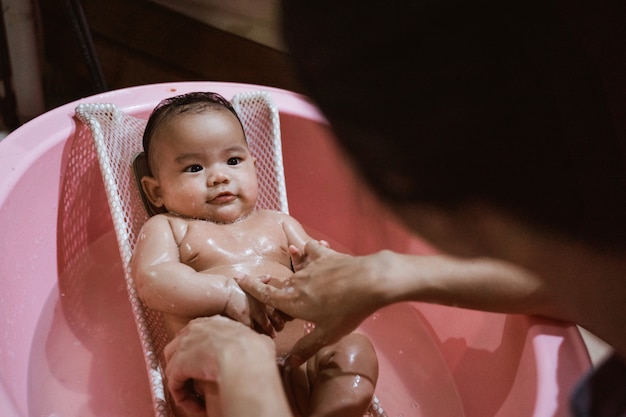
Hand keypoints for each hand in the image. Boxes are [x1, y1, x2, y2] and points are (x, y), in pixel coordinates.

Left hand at [164, 316, 285, 416]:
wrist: (244, 362)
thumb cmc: (255, 353)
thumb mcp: (259, 340)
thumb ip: (255, 340)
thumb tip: (262, 343)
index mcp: (214, 322)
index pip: (197, 332)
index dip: (199, 349)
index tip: (204, 363)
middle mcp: (195, 329)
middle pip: (179, 346)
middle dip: (183, 363)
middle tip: (193, 380)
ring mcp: (184, 346)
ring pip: (174, 365)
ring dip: (182, 381)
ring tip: (193, 396)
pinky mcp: (178, 365)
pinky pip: (174, 382)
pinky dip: (182, 395)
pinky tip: (192, 404)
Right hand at [223, 278, 283, 336]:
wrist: (224, 293)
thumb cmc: (234, 286)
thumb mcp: (249, 281)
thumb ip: (260, 280)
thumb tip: (268, 276)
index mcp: (263, 297)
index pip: (275, 307)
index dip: (280, 313)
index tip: (283, 318)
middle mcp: (261, 307)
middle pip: (273, 317)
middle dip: (278, 324)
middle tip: (281, 329)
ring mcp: (254, 315)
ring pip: (265, 325)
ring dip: (270, 331)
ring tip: (274, 336)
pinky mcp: (246, 322)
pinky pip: (254, 330)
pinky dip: (257, 334)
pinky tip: (259, 337)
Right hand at [237, 241, 382, 367]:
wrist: (369, 281)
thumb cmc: (347, 311)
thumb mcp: (326, 335)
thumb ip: (306, 347)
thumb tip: (289, 363)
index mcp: (292, 301)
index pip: (265, 294)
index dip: (251, 287)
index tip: (239, 278)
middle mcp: (296, 281)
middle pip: (280, 285)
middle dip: (275, 288)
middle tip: (276, 293)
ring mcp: (310, 266)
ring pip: (294, 269)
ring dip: (292, 274)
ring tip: (295, 279)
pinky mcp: (325, 255)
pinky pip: (310, 250)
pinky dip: (306, 249)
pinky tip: (305, 246)